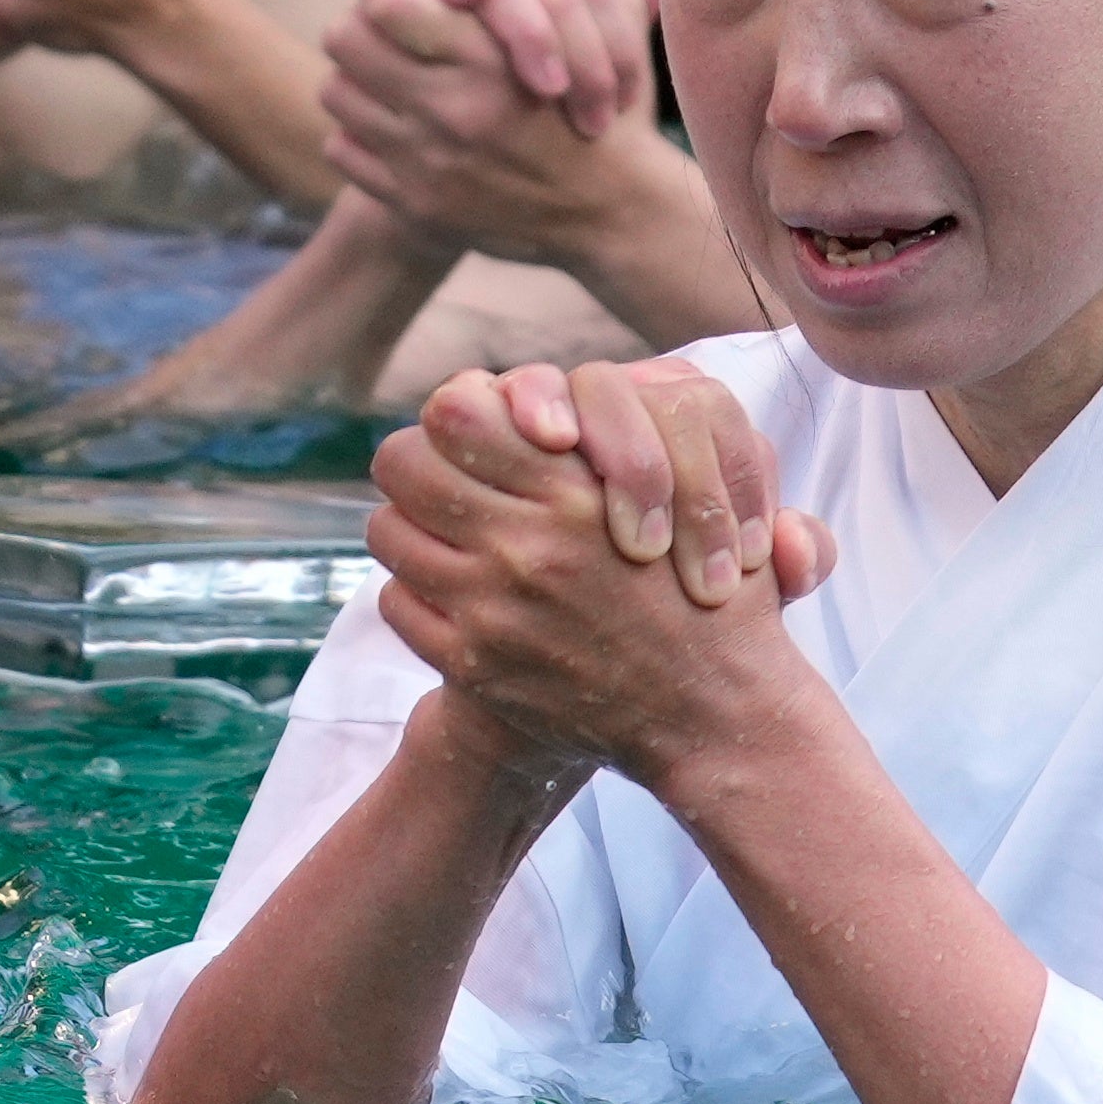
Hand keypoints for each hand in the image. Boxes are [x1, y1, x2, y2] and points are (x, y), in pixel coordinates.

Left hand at [319, 0, 667, 254]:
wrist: (613, 213)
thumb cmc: (610, 104)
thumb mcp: (606, 13)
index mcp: (489, 58)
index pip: (384, 1)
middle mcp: (448, 109)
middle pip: (344, 38)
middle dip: (364, 22)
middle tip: (389, 28)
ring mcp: (425, 161)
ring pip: (336, 91)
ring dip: (360, 77)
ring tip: (391, 76)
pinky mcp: (414, 202)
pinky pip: (342, 150)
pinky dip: (360, 135)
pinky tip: (395, 128)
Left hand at [364, 358, 836, 786]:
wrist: (713, 711)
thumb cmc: (702, 587)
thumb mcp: (674, 491)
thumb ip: (601, 437)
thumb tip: (507, 393)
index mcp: (576, 492)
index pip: (453, 415)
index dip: (457, 415)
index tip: (475, 433)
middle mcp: (527, 546)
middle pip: (403, 464)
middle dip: (419, 462)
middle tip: (444, 478)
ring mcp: (493, 610)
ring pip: (388, 530)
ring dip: (413, 527)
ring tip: (446, 536)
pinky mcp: (474, 664)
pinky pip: (396, 602)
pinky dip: (416, 593)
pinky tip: (454, 595)